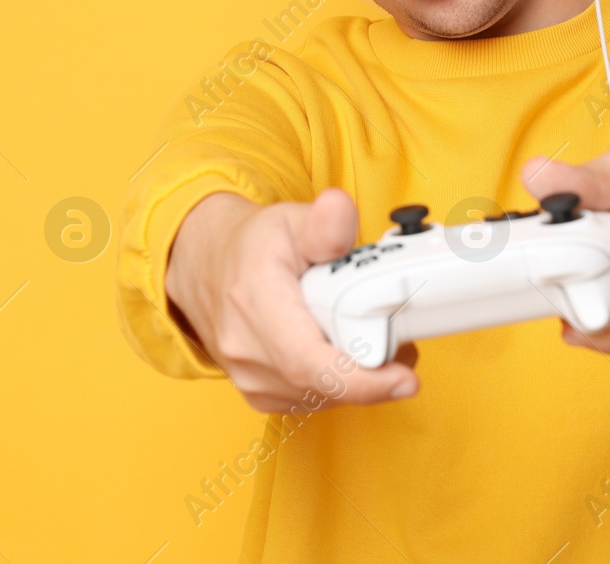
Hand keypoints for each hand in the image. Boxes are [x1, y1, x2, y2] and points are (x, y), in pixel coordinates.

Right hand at [164, 188, 419, 411]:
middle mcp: (246, 348)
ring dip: (360, 377)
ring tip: (373, 336)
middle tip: (400, 338)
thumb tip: (340, 210)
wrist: (205, 267)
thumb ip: (325, 223)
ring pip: (324, 396)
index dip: (360, 380)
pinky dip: (338, 383)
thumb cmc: (253, 246)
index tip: (404, 379)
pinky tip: (344, 351)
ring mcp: (250, 378)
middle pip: (326, 382)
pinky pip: (314, 400)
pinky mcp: (259, 395)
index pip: (307, 361)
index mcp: (255, 301)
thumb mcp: (291, 220)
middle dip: (376, 370)